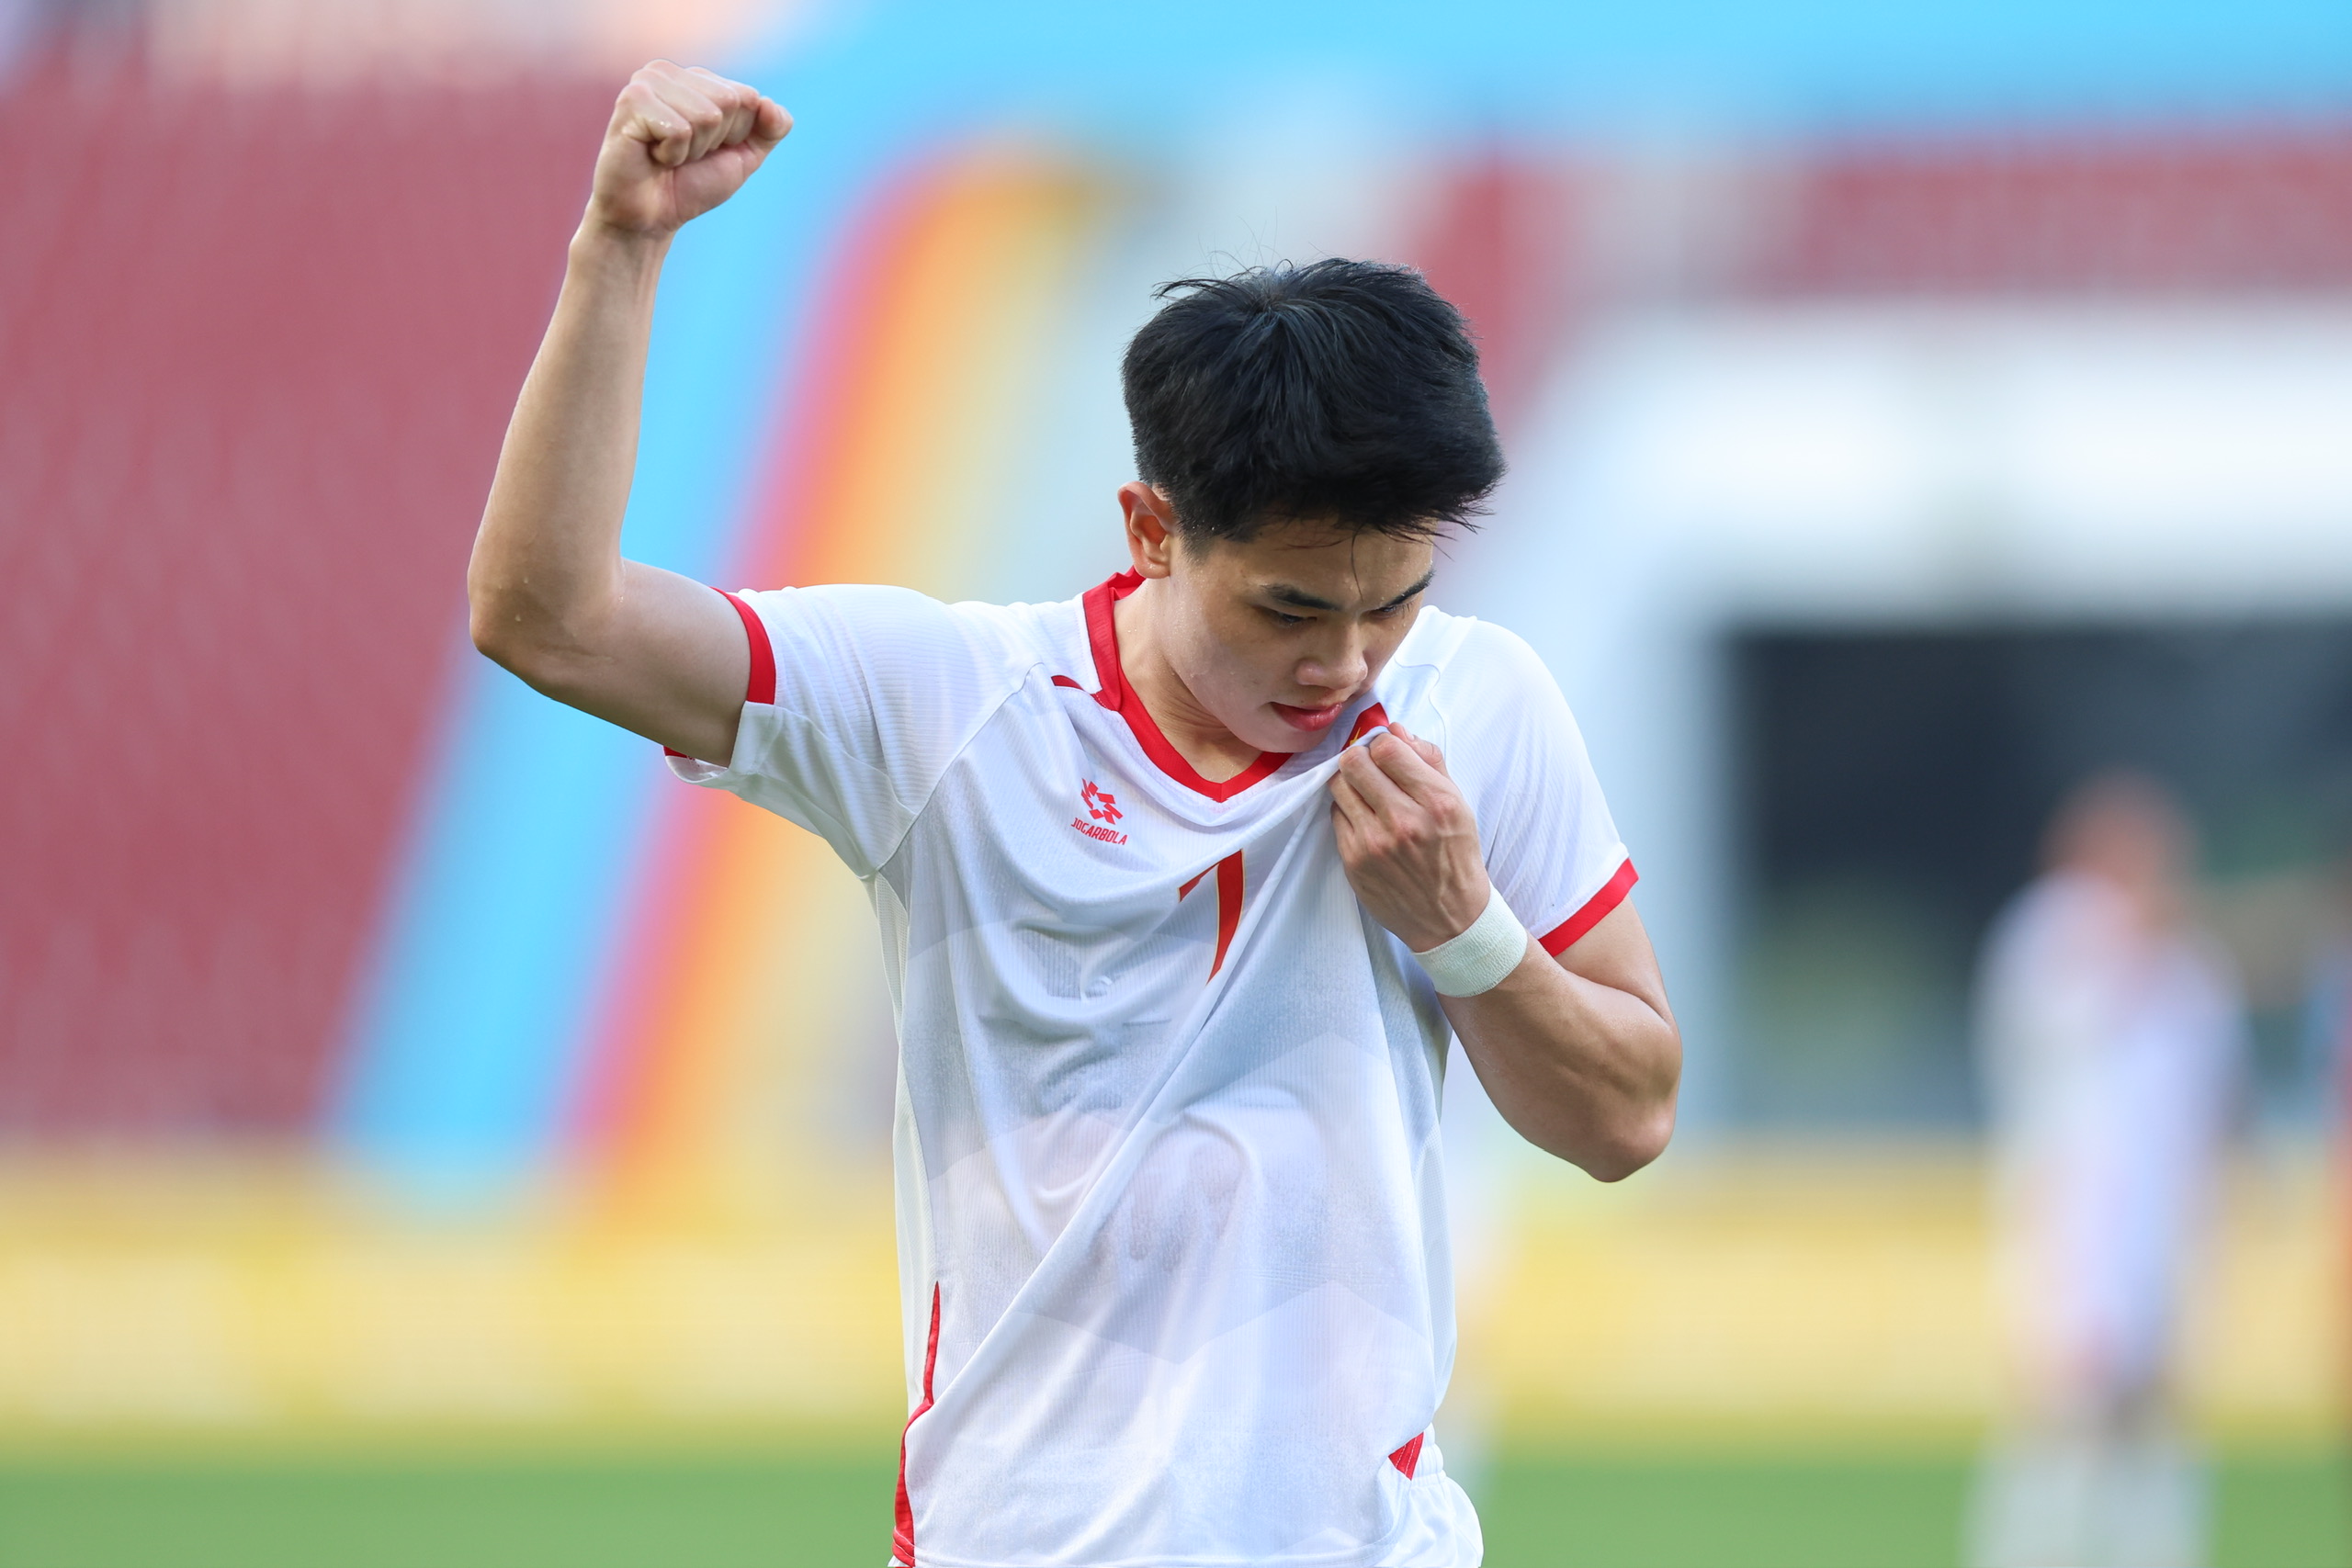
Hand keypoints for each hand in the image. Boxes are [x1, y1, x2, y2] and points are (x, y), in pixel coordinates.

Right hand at [585, 61, 790, 239]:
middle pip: (729, 102)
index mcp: (696, 77)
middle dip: (714, 141)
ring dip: (693, 149)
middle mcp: (669, 72)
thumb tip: (769, 104)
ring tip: (667, 156)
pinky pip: (680, 130)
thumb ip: (771, 129)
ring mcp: (647, 82)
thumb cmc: (692, 183)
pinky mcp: (632, 101)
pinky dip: (673, 154)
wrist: (651, 218)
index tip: (707, 149)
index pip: (747, 97)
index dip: (736, 135)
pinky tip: (653, 156)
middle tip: (684, 155)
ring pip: (706, 115)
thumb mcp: (745, 156)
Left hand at [1329, 722, 1494, 952]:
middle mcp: (1403, 821)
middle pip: (1353, 762)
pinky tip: (1366, 822)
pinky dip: (1348, 812)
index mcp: (1436, 802)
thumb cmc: (1455, 855)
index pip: (1387, 748)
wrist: (1450, 918)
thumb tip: (1395, 729)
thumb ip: (1428, 761)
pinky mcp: (1353, 861)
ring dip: (1350, 783)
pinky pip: (1336, 816)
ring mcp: (1374, 844)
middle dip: (1361, 758)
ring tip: (1367, 795)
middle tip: (1371, 769)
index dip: (1383, 744)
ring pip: (1338, 786)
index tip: (1387, 753)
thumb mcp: (1457, 803)